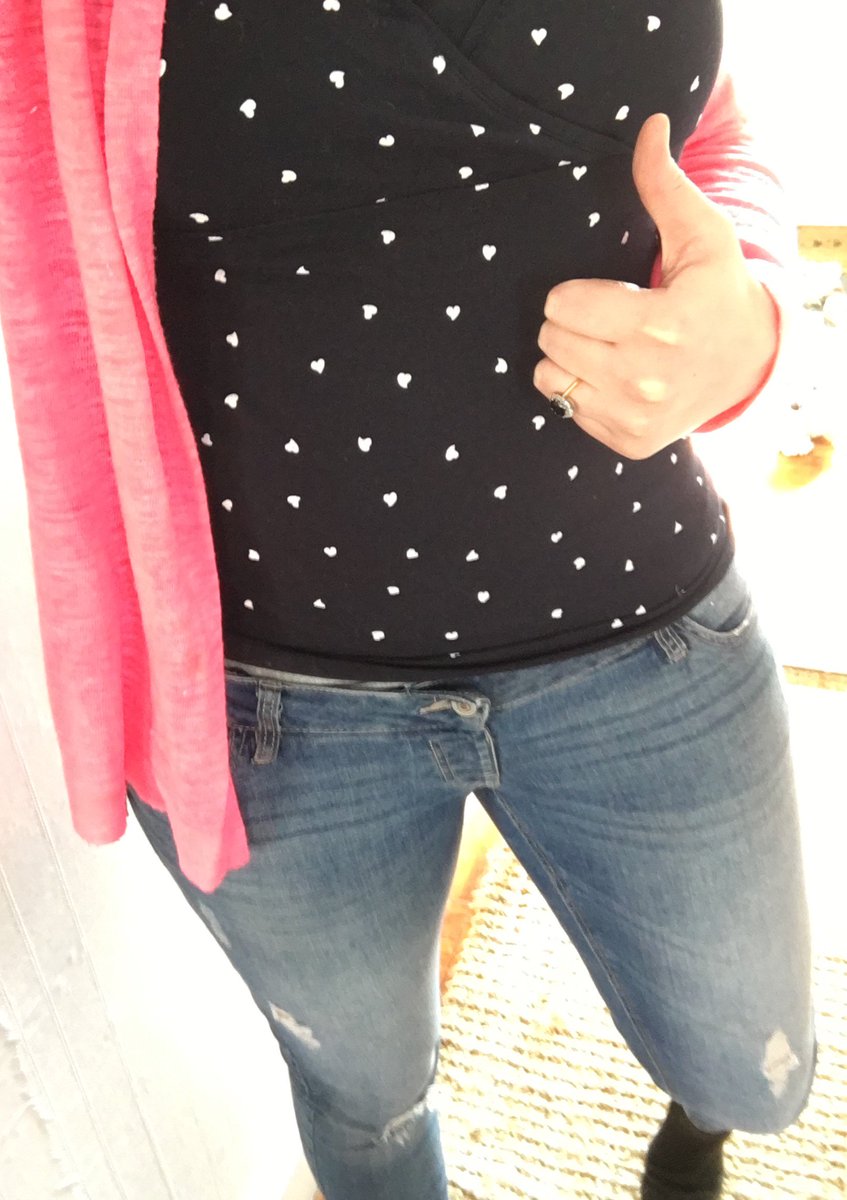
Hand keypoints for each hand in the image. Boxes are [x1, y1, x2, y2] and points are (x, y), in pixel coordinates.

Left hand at [533, 112, 779, 459]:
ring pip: (549, 375)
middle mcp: (644, 380)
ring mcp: (634, 418)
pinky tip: (615, 376)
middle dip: (568, 322)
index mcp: (658, 326)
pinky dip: (579, 389)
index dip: (572, 291)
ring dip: (568, 357)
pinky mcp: (627, 441)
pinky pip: (564, 407)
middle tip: (606, 318)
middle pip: (550, 339)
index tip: (604, 292)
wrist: (748, 364)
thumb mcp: (702, 234)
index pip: (560, 305)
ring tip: (608, 346)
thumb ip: (664, 184)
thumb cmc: (717, 291)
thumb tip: (649, 124)